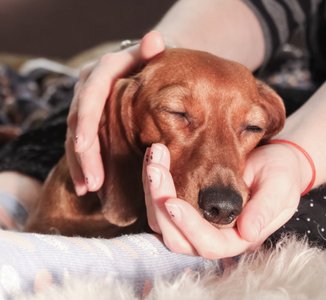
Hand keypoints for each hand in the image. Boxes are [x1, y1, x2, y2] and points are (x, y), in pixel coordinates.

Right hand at [66, 31, 165, 195]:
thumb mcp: (153, 56)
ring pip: (74, 137)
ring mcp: (83, 105)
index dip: (85, 120)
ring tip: (89, 188)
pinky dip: (81, 166)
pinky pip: (78, 146)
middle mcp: (86, 87)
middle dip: (84, 153)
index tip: (84, 144)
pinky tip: (85, 188)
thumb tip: (154, 39)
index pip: (89, 96)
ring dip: (80, 164)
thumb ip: (151, 51)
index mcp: (100, 71)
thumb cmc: (155, 63)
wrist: (148, 66)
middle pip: (78, 122)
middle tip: (94, 180)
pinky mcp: (85, 122)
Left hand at [143, 143, 303, 258]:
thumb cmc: (279, 175)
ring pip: (160, 220)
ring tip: (155, 155)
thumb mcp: (280, 188)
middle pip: (174, 236)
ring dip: (152, 189)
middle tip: (156, 168)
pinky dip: (152, 180)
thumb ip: (266, 209)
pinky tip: (154, 156)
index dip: (188, 227)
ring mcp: (192, 223)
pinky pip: (158, 202)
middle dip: (160, 202)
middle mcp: (210, 236)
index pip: (208, 244)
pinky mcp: (181, 205)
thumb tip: (248, 232)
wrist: (271, 162)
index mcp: (237, 240)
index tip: (171, 202)